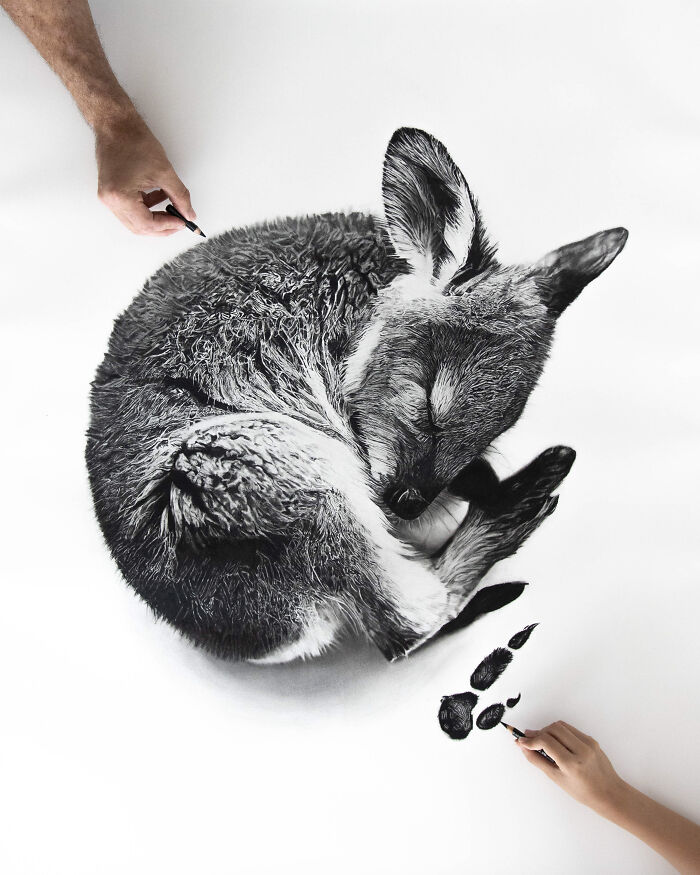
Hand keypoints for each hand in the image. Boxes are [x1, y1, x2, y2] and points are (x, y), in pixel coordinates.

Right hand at [95, 113, 195, 235]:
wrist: (115, 124)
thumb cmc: (134, 141)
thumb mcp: (165, 172)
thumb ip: (180, 197)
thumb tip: (188, 214)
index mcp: (120, 196)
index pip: (147, 224)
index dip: (168, 226)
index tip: (183, 222)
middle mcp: (110, 201)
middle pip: (139, 228)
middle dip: (162, 227)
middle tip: (180, 221)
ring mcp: (107, 198)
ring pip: (135, 221)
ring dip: (155, 218)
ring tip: (172, 209)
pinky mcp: (110, 193)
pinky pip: (130, 210)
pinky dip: (147, 208)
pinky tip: (160, 198)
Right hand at [517, 720, 626, 814]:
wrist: (609, 793)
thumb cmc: (583, 792)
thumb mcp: (557, 779)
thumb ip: (538, 761)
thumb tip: (523, 747)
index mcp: (572, 764)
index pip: (546, 742)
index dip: (531, 740)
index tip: (521, 741)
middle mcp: (581, 750)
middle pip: (553, 729)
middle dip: (538, 732)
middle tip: (529, 739)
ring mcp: (588, 743)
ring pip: (561, 726)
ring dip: (548, 730)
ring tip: (541, 740)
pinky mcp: (592, 740)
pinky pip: (571, 729)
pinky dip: (559, 732)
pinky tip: (555, 741)